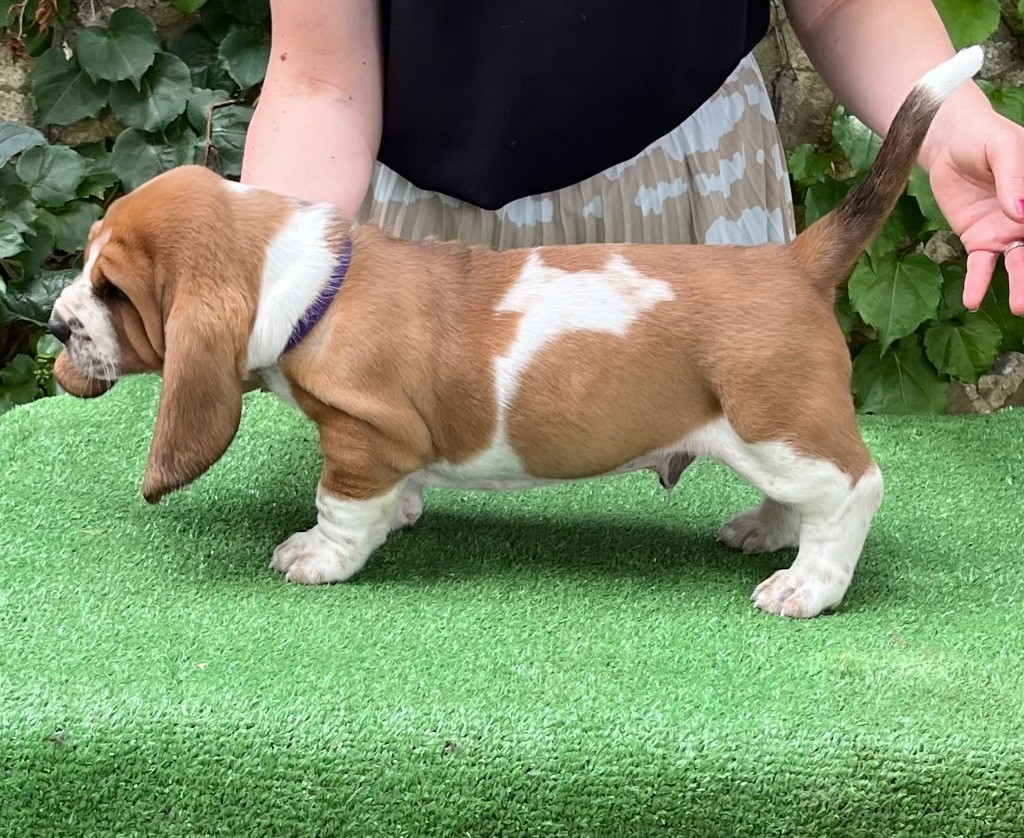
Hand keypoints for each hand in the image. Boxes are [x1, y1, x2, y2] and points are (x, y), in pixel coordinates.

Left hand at [925, 105, 1023, 314]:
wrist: (949, 143)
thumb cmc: (985, 137)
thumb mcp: (1003, 148)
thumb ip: (1014, 177)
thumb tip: (1020, 211)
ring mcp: (1007, 232)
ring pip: (1018, 264)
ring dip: (1020, 286)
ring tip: (1020, 308)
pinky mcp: (979, 240)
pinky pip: (981, 265)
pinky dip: (977, 283)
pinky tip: (972, 301)